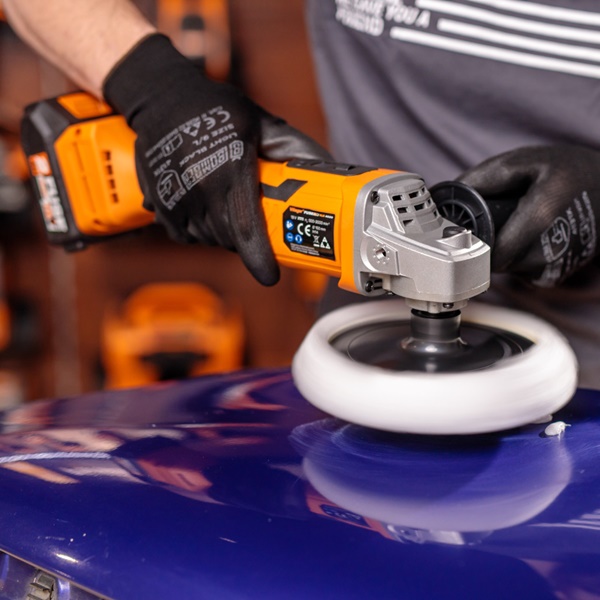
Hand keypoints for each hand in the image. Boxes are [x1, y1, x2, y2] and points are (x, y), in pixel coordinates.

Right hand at [103, 34, 329, 285]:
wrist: (160, 96)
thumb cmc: (215, 107)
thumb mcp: (261, 121)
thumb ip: (295, 148)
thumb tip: (330, 169)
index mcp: (229, 170)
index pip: (245, 229)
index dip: (259, 258)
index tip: (271, 276)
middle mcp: (199, 188)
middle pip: (230, 239)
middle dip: (247, 242)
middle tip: (258, 228)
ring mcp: (175, 198)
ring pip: (207, 238)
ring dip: (223, 236)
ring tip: (230, 210)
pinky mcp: (157, 203)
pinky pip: (184, 234)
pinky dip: (199, 231)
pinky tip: (205, 208)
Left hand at [458, 145, 599, 286]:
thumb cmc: (568, 171)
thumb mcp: (526, 161)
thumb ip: (486, 177)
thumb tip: (450, 192)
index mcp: (540, 217)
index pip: (491, 252)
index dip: (473, 243)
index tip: (466, 231)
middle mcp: (549, 249)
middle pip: (496, 262)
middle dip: (488, 244)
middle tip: (492, 222)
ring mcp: (555, 266)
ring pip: (508, 269)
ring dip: (503, 251)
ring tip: (515, 227)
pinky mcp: (557, 274)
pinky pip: (522, 272)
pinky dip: (518, 258)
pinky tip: (527, 239)